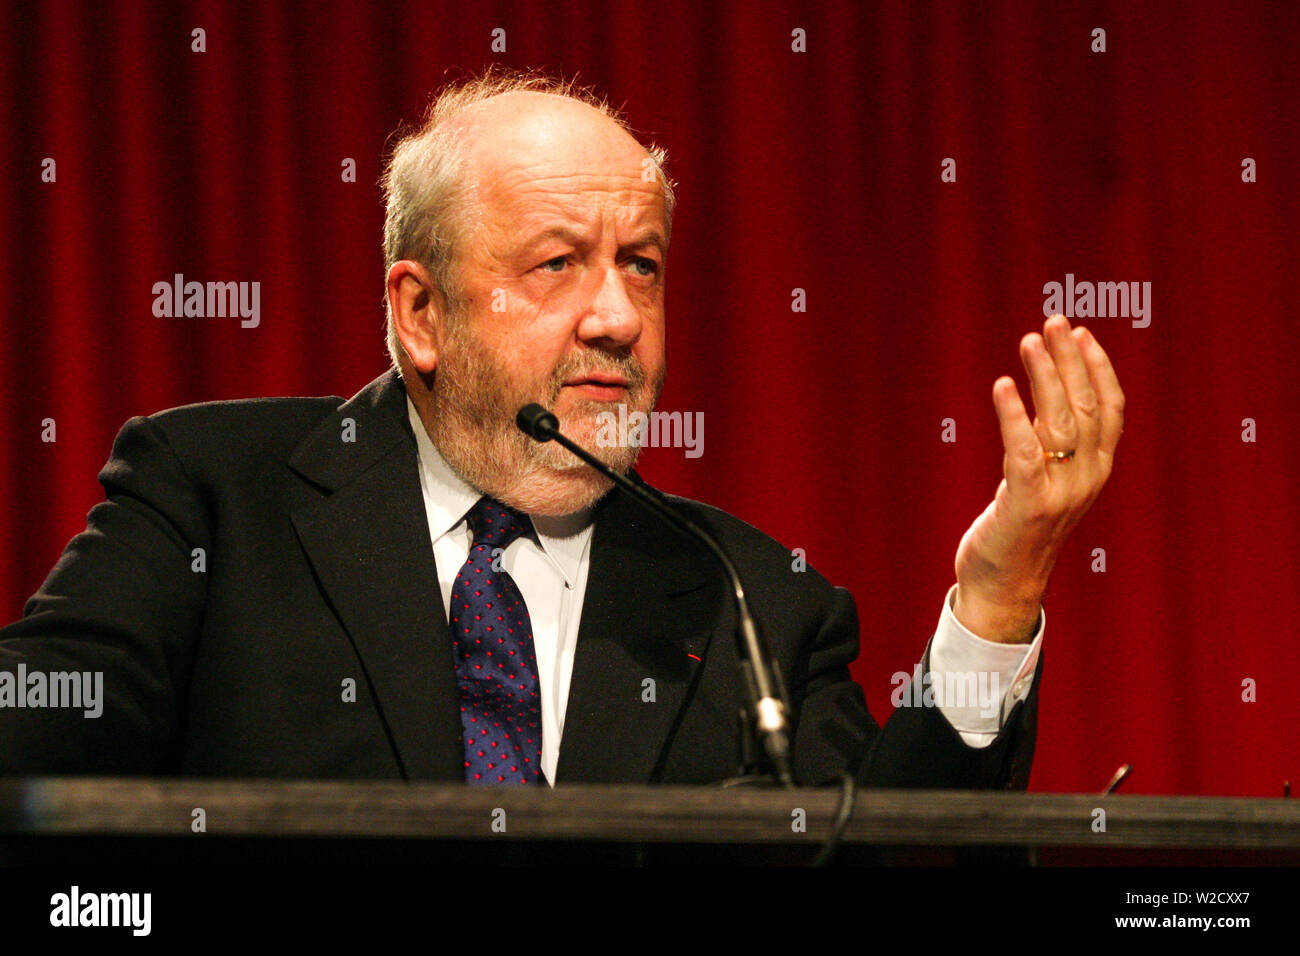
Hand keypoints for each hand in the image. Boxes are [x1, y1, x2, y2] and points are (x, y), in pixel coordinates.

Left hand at [952, 314, 1124, 642]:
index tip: (1081, 334)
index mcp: (1096, 470)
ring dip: (1045, 377)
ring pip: (1061, 422)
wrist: (1004, 586)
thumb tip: (1046, 396)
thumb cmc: (1019, 530)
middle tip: (1052, 323)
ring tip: (1030, 342)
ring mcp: (1061, 493)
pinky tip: (1002, 386)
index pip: (1110, 410)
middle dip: (1070, 360)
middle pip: (1087, 407)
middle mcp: (1087, 479)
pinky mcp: (1028, 505)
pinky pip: (1024, 451)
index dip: (1099, 369)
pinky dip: (1014, 416)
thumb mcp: (1045, 481)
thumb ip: (1052, 446)